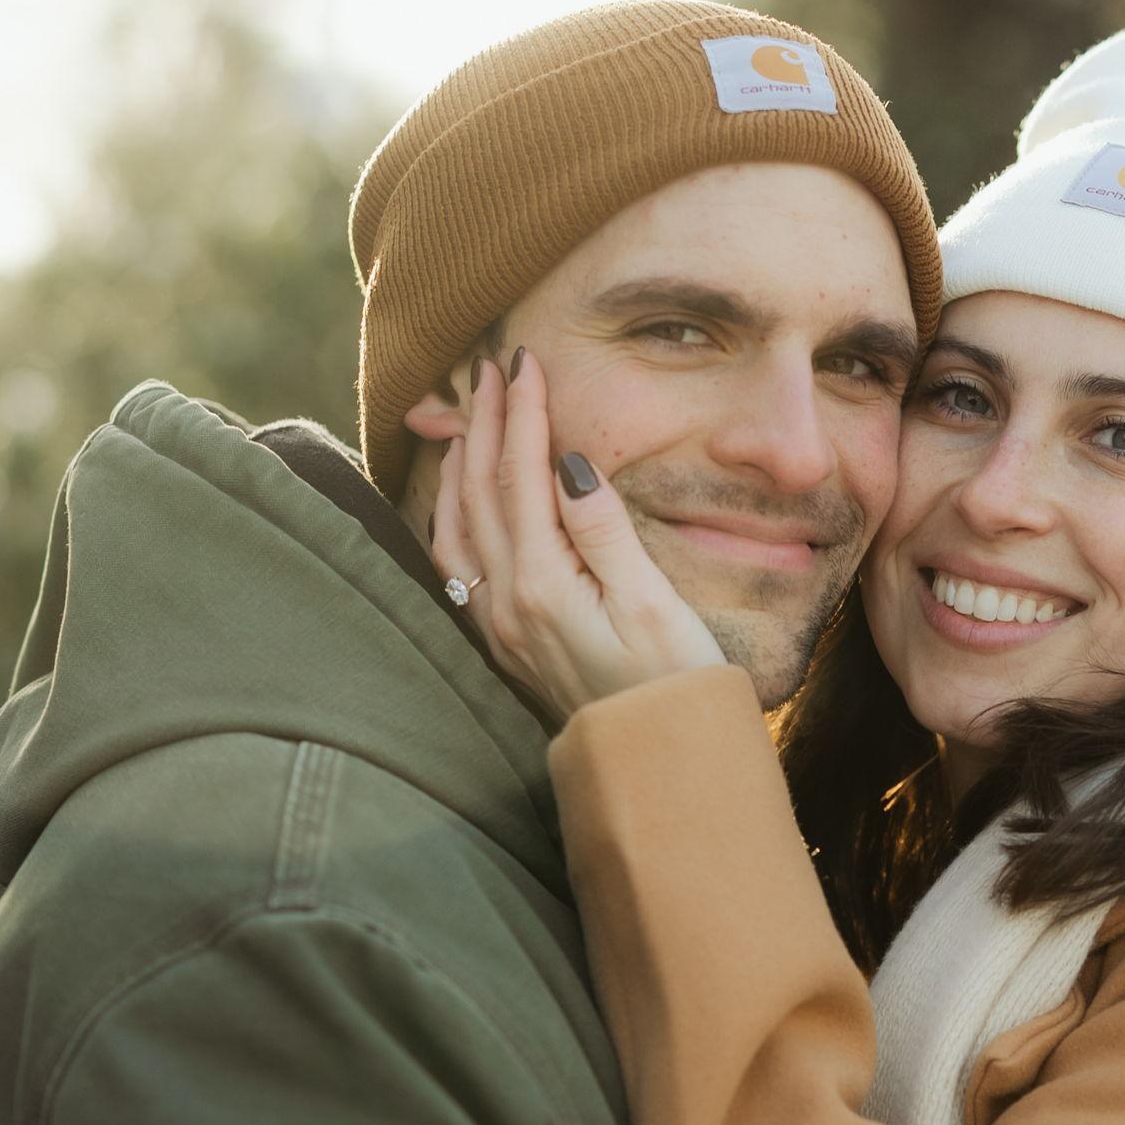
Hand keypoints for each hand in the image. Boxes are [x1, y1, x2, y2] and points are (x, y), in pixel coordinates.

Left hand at [429, 351, 723, 718]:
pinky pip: (457, 567)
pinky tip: (458, 501)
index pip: (521, 476)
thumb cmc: (673, 685)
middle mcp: (507, 605)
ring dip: (456, 468)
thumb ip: (603, 530)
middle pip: (479, 493)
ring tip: (464, 420)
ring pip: (456, 529)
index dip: (521, 414)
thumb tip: (567, 462)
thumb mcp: (651, 602)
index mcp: (543, 585)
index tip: (522, 361)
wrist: (658, 763)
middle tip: (487, 368)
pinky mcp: (505, 646)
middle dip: (482, 424)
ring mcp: (500, 628)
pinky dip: (451, 518)